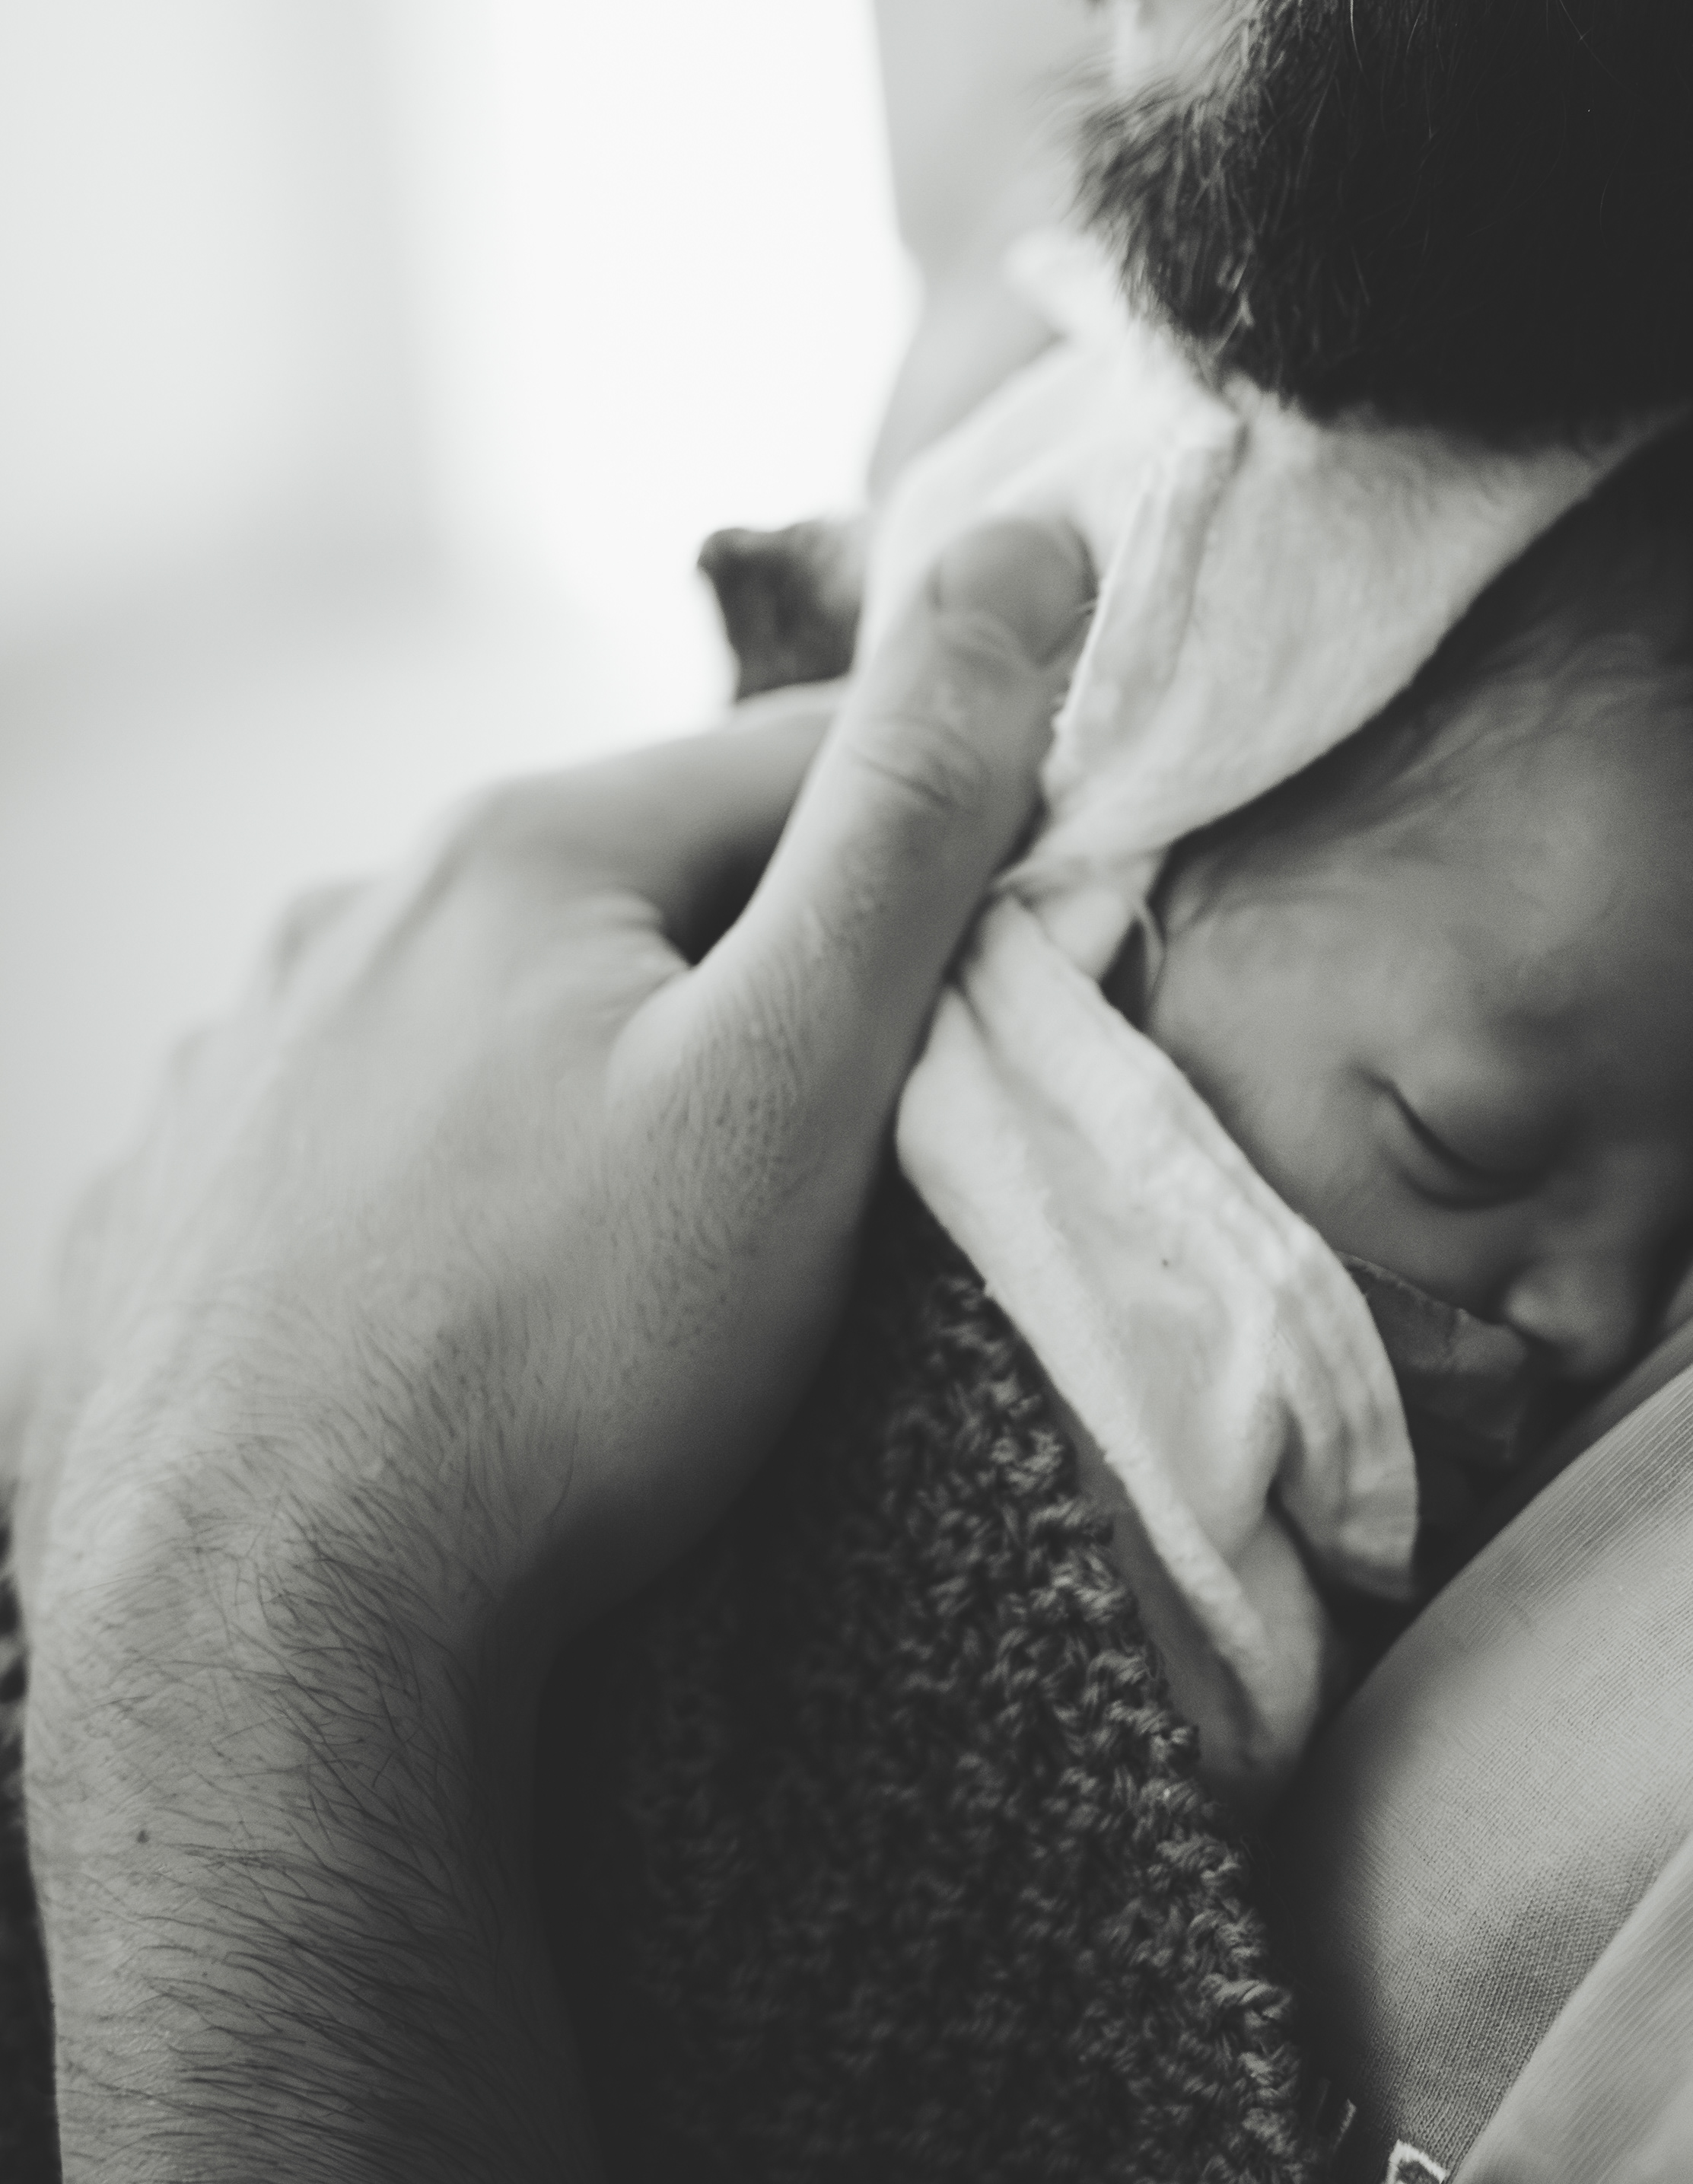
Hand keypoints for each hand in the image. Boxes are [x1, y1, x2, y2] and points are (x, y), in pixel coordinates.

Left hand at [12, 515, 1086, 1721]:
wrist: (258, 1637)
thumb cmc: (559, 1363)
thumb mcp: (793, 1076)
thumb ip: (914, 814)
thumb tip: (1030, 546)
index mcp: (518, 850)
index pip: (804, 767)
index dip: (941, 857)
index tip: (1008, 986)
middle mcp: (347, 919)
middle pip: (641, 898)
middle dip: (757, 986)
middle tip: (842, 1163)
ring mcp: (235, 1067)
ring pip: (492, 1022)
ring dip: (592, 1084)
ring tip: (655, 1259)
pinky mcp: (172, 1211)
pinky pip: (364, 1150)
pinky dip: (449, 1193)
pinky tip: (485, 1308)